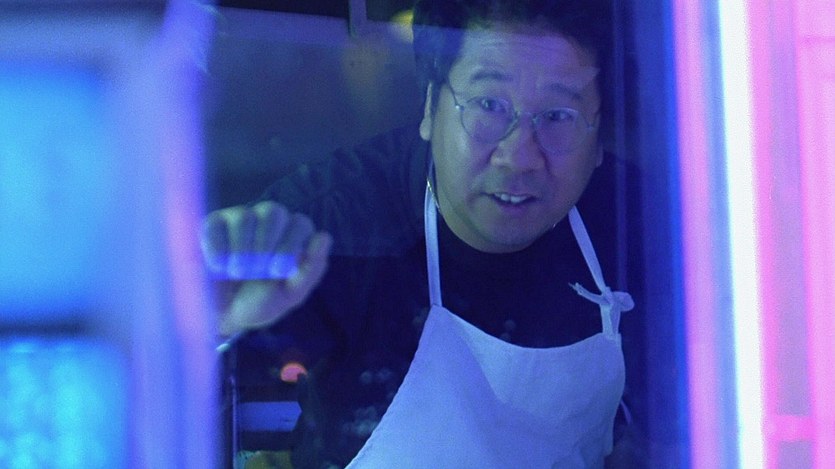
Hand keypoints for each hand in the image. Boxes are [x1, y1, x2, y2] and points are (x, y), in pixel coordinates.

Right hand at [201, 201, 332, 335]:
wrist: (223, 316)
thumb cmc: (260, 301)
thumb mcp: (290, 294)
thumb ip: (310, 270)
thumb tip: (324, 236)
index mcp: (292, 236)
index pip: (300, 223)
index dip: (290, 245)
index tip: (277, 271)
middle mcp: (268, 222)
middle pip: (273, 211)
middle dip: (266, 243)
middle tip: (256, 271)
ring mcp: (239, 219)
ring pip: (245, 216)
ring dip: (242, 247)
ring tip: (236, 272)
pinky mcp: (212, 225)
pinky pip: (215, 224)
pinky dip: (217, 247)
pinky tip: (217, 266)